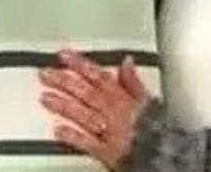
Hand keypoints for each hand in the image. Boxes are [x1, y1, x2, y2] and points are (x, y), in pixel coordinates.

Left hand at [39, 50, 150, 169]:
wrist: (165, 155)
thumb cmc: (155, 129)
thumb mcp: (148, 100)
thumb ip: (133, 81)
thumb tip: (126, 61)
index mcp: (122, 98)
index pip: (98, 75)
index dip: (80, 64)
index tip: (63, 55)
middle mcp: (113, 112)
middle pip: (86, 93)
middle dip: (64, 82)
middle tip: (45, 74)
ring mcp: (108, 131)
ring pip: (84, 115)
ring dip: (64, 105)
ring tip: (45, 98)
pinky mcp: (107, 151)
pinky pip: (88, 143)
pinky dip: (73, 137)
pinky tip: (58, 131)